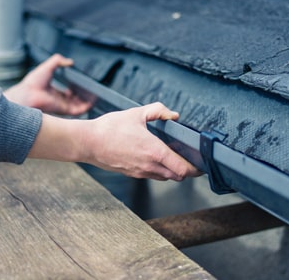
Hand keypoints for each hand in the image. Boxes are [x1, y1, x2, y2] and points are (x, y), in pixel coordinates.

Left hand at [4, 54, 91, 114]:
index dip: (75, 90)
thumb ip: (58, 61)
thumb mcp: (48, 66)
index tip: (82, 85)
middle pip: (74, 100)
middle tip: (91, 91)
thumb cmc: (33, 82)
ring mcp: (61, 106)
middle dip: (83, 97)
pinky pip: (78, 111)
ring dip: (86, 102)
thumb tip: (69, 61)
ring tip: (95, 96)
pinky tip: (91, 101)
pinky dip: (86, 107)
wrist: (28, 94)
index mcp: (53, 92)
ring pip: (78, 106)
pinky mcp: (64, 110)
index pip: (67, 93)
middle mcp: (58, 100)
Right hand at [83, 102, 202, 180]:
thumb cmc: (110, 128)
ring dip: (173, 171)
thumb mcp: (136, 113)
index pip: (183, 169)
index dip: (195, 168)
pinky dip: (159, 170)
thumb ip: (158, 111)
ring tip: (174, 158)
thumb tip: (173, 115)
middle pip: (178, 176)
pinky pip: (152, 176)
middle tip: (190, 159)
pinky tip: (155, 158)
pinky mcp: (132, 174)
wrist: (88, 143)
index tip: (201, 163)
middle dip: (187, 169)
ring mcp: (140, 172)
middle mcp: (149, 165)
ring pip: (165, 177)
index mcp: (154, 151)